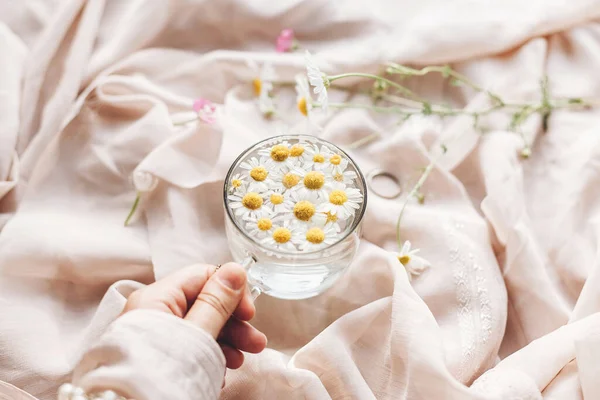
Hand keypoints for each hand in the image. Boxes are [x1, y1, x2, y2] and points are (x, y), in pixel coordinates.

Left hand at [122, 263, 266, 368]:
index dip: (231, 291)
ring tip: (240, 361)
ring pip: (198, 327)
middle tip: (255, 342)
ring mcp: (154, 335)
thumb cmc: (160, 376)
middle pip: (203, 303)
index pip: (203, 276)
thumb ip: (217, 302)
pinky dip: (207, 355)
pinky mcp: (157, 355)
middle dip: (233, 322)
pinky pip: (188, 346)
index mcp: (157, 298)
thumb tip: (234, 270)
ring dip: (225, 341)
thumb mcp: (198, 335)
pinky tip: (219, 371)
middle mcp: (152, 312)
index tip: (249, 314)